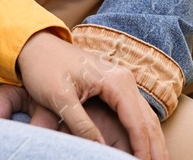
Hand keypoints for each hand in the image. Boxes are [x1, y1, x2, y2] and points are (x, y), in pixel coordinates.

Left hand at [12, 30, 166, 159]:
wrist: (36, 45)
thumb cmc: (44, 68)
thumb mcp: (59, 98)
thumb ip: (80, 124)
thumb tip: (101, 148)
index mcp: (114, 80)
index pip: (136, 122)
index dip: (142, 147)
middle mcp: (124, 78)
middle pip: (148, 120)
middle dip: (155, 148)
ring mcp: (122, 81)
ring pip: (146, 117)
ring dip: (153, 142)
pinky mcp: (115, 86)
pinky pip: (135, 112)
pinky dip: (143, 131)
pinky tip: (145, 147)